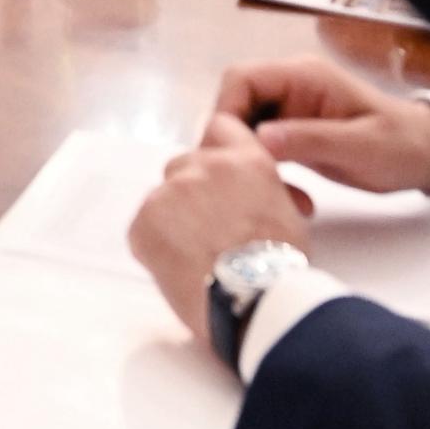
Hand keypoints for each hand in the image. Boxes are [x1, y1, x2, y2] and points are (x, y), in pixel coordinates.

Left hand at [126, 121, 314, 332]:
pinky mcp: (145, 220)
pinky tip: (177, 270)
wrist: (257, 301)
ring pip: (162, 199)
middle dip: (191, 194)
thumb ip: (258, 190)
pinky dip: (154, 247)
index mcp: (246, 161)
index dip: (214, 153)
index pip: (220, 127)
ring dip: (172, 221)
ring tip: (193, 258)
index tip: (215, 178)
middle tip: (206, 232)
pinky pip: (143, 229)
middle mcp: (206, 165)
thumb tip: (244, 199)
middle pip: (184, 166)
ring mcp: (171, 191)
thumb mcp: (287, 213)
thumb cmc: (281, 269)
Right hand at [209, 54, 429, 197]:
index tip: (229, 153)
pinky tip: (289, 197)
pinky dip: (267, 173)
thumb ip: (310, 139)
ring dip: (250, 162)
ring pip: (245, 131)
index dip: (226, 111)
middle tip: (244, 183)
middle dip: (234, 143)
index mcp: (303, 76)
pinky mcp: (293, 135)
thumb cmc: (399, 145)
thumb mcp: (359, 145)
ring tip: (269, 195)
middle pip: (236, 105)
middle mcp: (290, 88)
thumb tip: (259, 139)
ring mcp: (290, 112)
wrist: (426, 155)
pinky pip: (262, 149)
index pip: (241, 79)